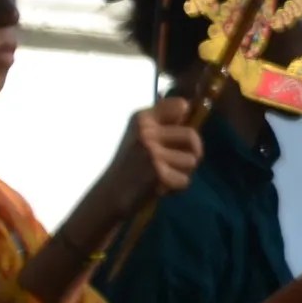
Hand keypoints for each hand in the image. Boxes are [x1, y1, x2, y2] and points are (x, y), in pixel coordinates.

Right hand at [99, 98, 201, 217]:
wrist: (108, 196)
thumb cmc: (131, 166)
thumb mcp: (142, 136)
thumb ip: (163, 122)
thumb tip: (189, 106)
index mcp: (142, 118)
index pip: (180, 106)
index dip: (184, 122)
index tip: (176, 136)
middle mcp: (145, 132)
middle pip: (192, 136)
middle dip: (190, 153)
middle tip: (172, 164)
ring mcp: (151, 152)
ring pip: (192, 160)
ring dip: (181, 172)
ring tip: (161, 176)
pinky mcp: (158, 173)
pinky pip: (185, 181)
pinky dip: (175, 188)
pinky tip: (158, 188)